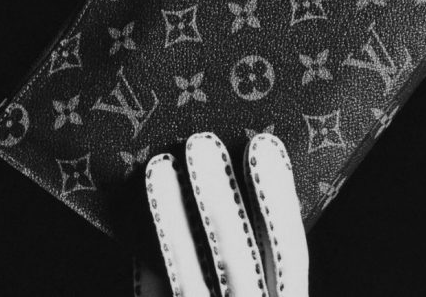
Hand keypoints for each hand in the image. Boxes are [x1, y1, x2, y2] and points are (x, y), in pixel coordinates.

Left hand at [138, 132, 308, 295]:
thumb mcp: (272, 292)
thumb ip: (268, 260)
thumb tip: (247, 188)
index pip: (289, 253)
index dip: (277, 198)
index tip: (264, 145)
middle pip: (237, 256)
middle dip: (218, 197)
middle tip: (200, 143)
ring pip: (189, 279)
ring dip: (172, 218)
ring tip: (160, 167)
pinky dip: (146, 262)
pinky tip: (136, 222)